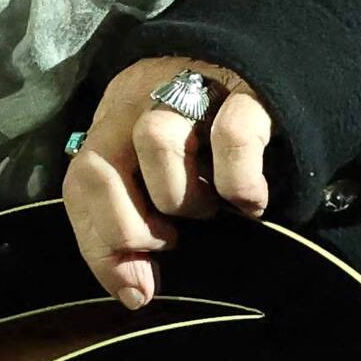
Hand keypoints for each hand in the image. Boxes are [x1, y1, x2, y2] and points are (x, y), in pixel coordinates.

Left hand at [61, 55, 272, 309]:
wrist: (281, 69)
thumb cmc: (217, 144)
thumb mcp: (166, 174)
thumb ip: (140, 221)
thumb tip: (136, 291)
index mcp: (115, 120)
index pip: (79, 183)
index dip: (99, 245)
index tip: (134, 289)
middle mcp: (141, 99)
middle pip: (98, 164)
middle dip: (127, 227)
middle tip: (166, 244)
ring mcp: (191, 88)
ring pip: (155, 140)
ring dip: (182, 198)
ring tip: (209, 211)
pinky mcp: (247, 91)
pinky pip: (232, 135)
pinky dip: (239, 183)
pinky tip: (250, 204)